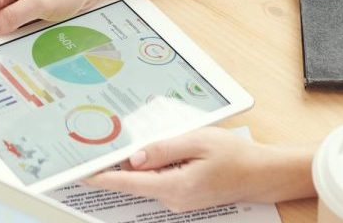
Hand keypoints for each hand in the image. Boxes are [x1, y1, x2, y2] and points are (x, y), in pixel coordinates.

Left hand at [84, 128, 314, 212]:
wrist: (261, 173)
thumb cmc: (234, 155)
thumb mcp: (197, 142)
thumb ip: (163, 149)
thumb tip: (133, 157)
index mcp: (175, 187)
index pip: (129, 183)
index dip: (102, 178)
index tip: (80, 174)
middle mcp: (173, 199)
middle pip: (135, 181)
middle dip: (118, 165)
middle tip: (100, 146)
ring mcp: (178, 200)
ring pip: (147, 180)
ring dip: (140, 164)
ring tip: (140, 144)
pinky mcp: (182, 196)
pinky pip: (159, 181)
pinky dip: (154, 167)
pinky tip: (161, 153)